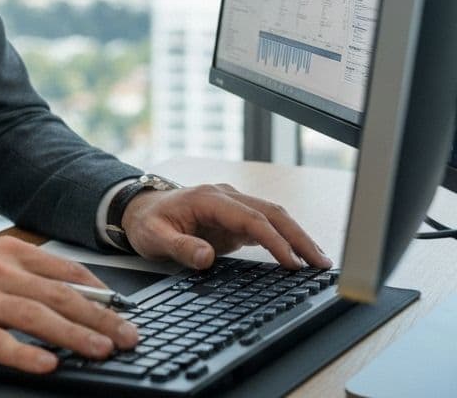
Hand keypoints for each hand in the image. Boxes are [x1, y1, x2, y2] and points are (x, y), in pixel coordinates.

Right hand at [0, 236, 138, 373]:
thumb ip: (25, 274)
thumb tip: (74, 293)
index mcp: (6, 253)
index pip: (63, 271)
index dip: (99, 294)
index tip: (125, 312)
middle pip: (57, 296)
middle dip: (99, 318)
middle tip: (128, 337)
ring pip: (34, 317)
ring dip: (73, 336)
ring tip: (100, 351)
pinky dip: (25, 355)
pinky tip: (47, 366)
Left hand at [121, 182, 333, 270]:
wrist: (138, 210)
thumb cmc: (147, 222)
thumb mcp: (155, 237)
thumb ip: (180, 247)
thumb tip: (206, 257)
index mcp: (208, 199)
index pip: (251, 217)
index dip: (274, 239)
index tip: (292, 262)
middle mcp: (225, 197)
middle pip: (270, 212)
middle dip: (298, 236)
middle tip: (322, 263)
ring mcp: (231, 206)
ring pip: (272, 216)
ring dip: (297, 236)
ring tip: (320, 261)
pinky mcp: (233, 218)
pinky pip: (265, 226)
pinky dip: (285, 238)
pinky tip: (300, 256)